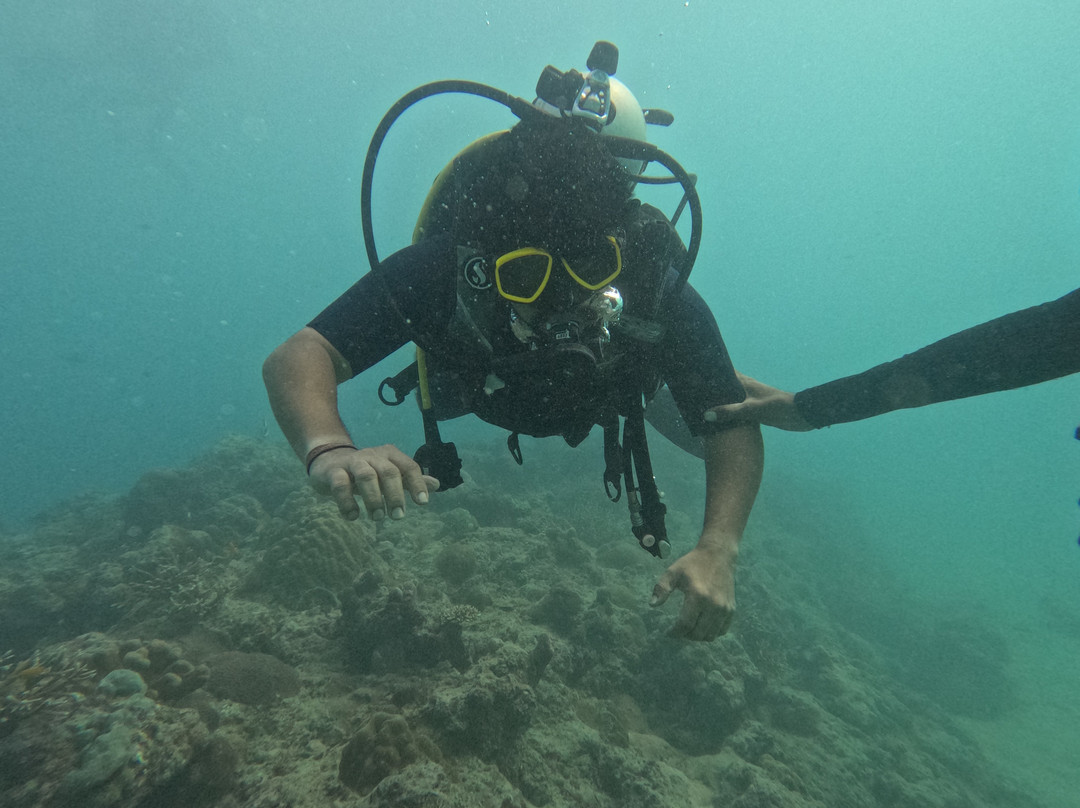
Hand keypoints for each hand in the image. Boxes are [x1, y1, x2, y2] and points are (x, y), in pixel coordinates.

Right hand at [308, 444, 438, 520]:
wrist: (330, 461)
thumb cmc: (367, 471)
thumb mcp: (390, 474)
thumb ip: (410, 480)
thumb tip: (437, 485)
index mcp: (390, 455)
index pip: (409, 466)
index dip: (417, 484)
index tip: (423, 503)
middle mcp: (373, 455)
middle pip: (389, 472)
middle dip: (396, 495)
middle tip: (398, 517)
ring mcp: (353, 462)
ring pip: (366, 476)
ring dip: (374, 499)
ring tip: (378, 518)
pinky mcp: (333, 471)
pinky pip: (340, 485)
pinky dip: (347, 502)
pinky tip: (353, 516)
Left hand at [650, 545, 736, 640]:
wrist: (718, 555)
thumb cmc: (693, 563)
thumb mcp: (673, 572)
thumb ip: (661, 588)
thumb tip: (652, 605)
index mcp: (698, 596)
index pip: (685, 624)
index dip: (675, 632)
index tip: (668, 632)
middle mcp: (714, 605)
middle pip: (698, 633)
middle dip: (685, 635)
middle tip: (678, 630)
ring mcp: (724, 608)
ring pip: (710, 636)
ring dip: (698, 636)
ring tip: (689, 628)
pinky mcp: (731, 609)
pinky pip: (722, 631)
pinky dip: (711, 633)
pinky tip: (702, 625)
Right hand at [704, 373, 812, 431]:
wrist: (799, 415)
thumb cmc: (776, 407)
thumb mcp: (750, 409)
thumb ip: (729, 412)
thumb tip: (706, 415)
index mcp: (745, 382)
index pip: (725, 373)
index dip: (711, 373)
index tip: (695, 375)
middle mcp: (746, 388)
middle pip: (725, 387)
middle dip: (712, 390)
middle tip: (693, 394)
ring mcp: (750, 399)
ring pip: (730, 399)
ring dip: (719, 402)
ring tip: (701, 407)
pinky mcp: (754, 410)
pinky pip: (736, 409)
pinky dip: (727, 413)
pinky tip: (718, 420)